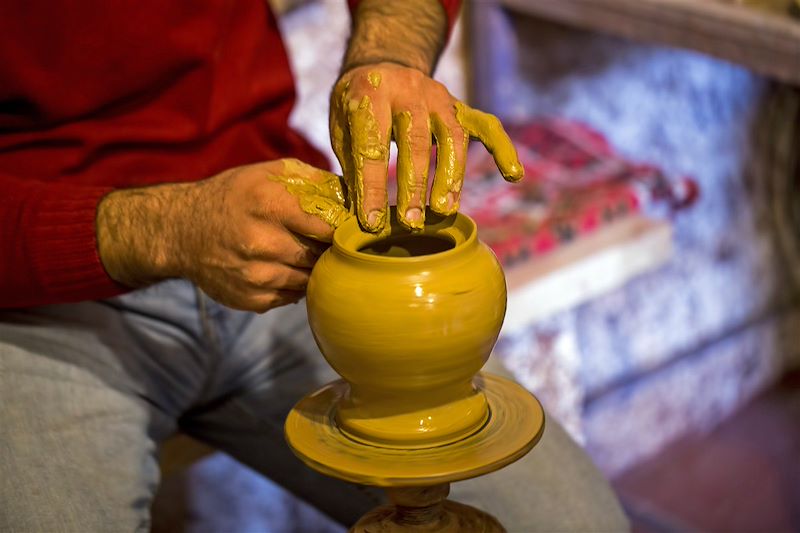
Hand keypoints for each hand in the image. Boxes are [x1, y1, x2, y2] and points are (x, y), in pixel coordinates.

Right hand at [97, 159, 348, 311]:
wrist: (181, 230)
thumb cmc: (235, 196)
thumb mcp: (268, 174)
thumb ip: (313, 181)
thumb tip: (355, 197)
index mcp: (269, 205)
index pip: (327, 226)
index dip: (342, 230)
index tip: (349, 230)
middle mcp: (261, 242)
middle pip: (320, 255)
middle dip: (326, 250)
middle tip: (326, 243)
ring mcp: (255, 275)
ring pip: (309, 280)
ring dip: (311, 270)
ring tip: (302, 254)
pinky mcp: (250, 299)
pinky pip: (291, 298)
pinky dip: (293, 285)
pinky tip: (282, 269)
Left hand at [330, 62, 523, 232]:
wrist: (381, 65)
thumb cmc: (357, 109)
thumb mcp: (341, 129)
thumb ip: (352, 166)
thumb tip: (359, 214)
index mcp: (370, 93)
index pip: (372, 145)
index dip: (372, 187)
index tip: (372, 221)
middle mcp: (408, 89)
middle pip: (416, 141)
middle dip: (414, 186)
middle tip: (411, 222)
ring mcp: (438, 95)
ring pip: (451, 137)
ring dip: (449, 177)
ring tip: (444, 211)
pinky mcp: (459, 105)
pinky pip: (487, 126)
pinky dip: (503, 149)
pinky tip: (513, 175)